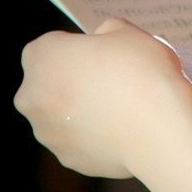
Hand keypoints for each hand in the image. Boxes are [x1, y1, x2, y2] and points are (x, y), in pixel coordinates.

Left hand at [16, 17, 191, 179]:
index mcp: (41, 56)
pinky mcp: (67, 159)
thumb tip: (103, 44)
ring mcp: (47, 132)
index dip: (79, 49)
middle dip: (73, 82)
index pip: (52, 46)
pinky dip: (94, 136)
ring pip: (62, 116)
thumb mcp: (128, 33)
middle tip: (112, 81)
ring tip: (121, 109)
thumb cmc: (141, 72)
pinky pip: (78, 141)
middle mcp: (32, 96)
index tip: (104, 56)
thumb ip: (107, 32)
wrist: (159, 130)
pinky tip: (122, 130)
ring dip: (81, 111)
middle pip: (50, 83)